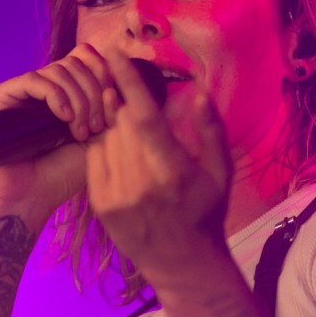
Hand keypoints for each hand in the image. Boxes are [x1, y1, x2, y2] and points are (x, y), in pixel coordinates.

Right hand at [0, 44, 119, 216]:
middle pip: (76, 62)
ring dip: (78, 100)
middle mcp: (40, 88)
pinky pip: (33, 79)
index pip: (85, 58)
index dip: (102, 73)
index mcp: (64, 93)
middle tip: (95, 128)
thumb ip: (111, 110)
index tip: (112, 104)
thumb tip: (114, 83)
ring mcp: (18, 92)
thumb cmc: (63, 175)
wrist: (30, 199)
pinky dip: (55, 96)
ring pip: (59, 69)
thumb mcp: (99, 140)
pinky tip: (63, 119)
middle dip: (94, 92)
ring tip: (79, 132)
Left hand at [86, 52, 232, 287]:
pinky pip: (95, 157)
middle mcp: (141, 183)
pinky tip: (122, 154)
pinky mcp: (101, 205)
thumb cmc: (205, 213)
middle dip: (126, 105)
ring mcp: (117, 196)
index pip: (143, 117)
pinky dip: (106, 147)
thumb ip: (211, 130)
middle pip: (122, 122)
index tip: (113, 54)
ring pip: (107, 137)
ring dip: (116, 126)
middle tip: (134, 102)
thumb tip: (199, 92)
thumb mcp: (220, 172)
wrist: (180, 263)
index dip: (126, 82)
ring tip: (132, 133)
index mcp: (172, 172)